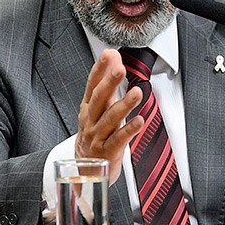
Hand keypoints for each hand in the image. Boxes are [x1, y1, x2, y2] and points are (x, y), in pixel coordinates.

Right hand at [75, 49, 142, 184]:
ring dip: (123, 105)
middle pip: (99, 100)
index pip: (92, 85)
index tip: (108, 55)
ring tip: (136, 93)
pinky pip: (119, 140)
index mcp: (87, 108)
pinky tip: (140, 121)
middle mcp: (90, 121)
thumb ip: (107, 82)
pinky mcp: (107, 152)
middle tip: (120, 69)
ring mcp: (97, 137)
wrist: (84, 169)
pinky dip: (129, 130)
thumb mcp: (98, 107)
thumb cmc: (94, 134)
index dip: (100, 69)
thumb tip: (112, 55)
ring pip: (110, 119)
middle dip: (109, 83)